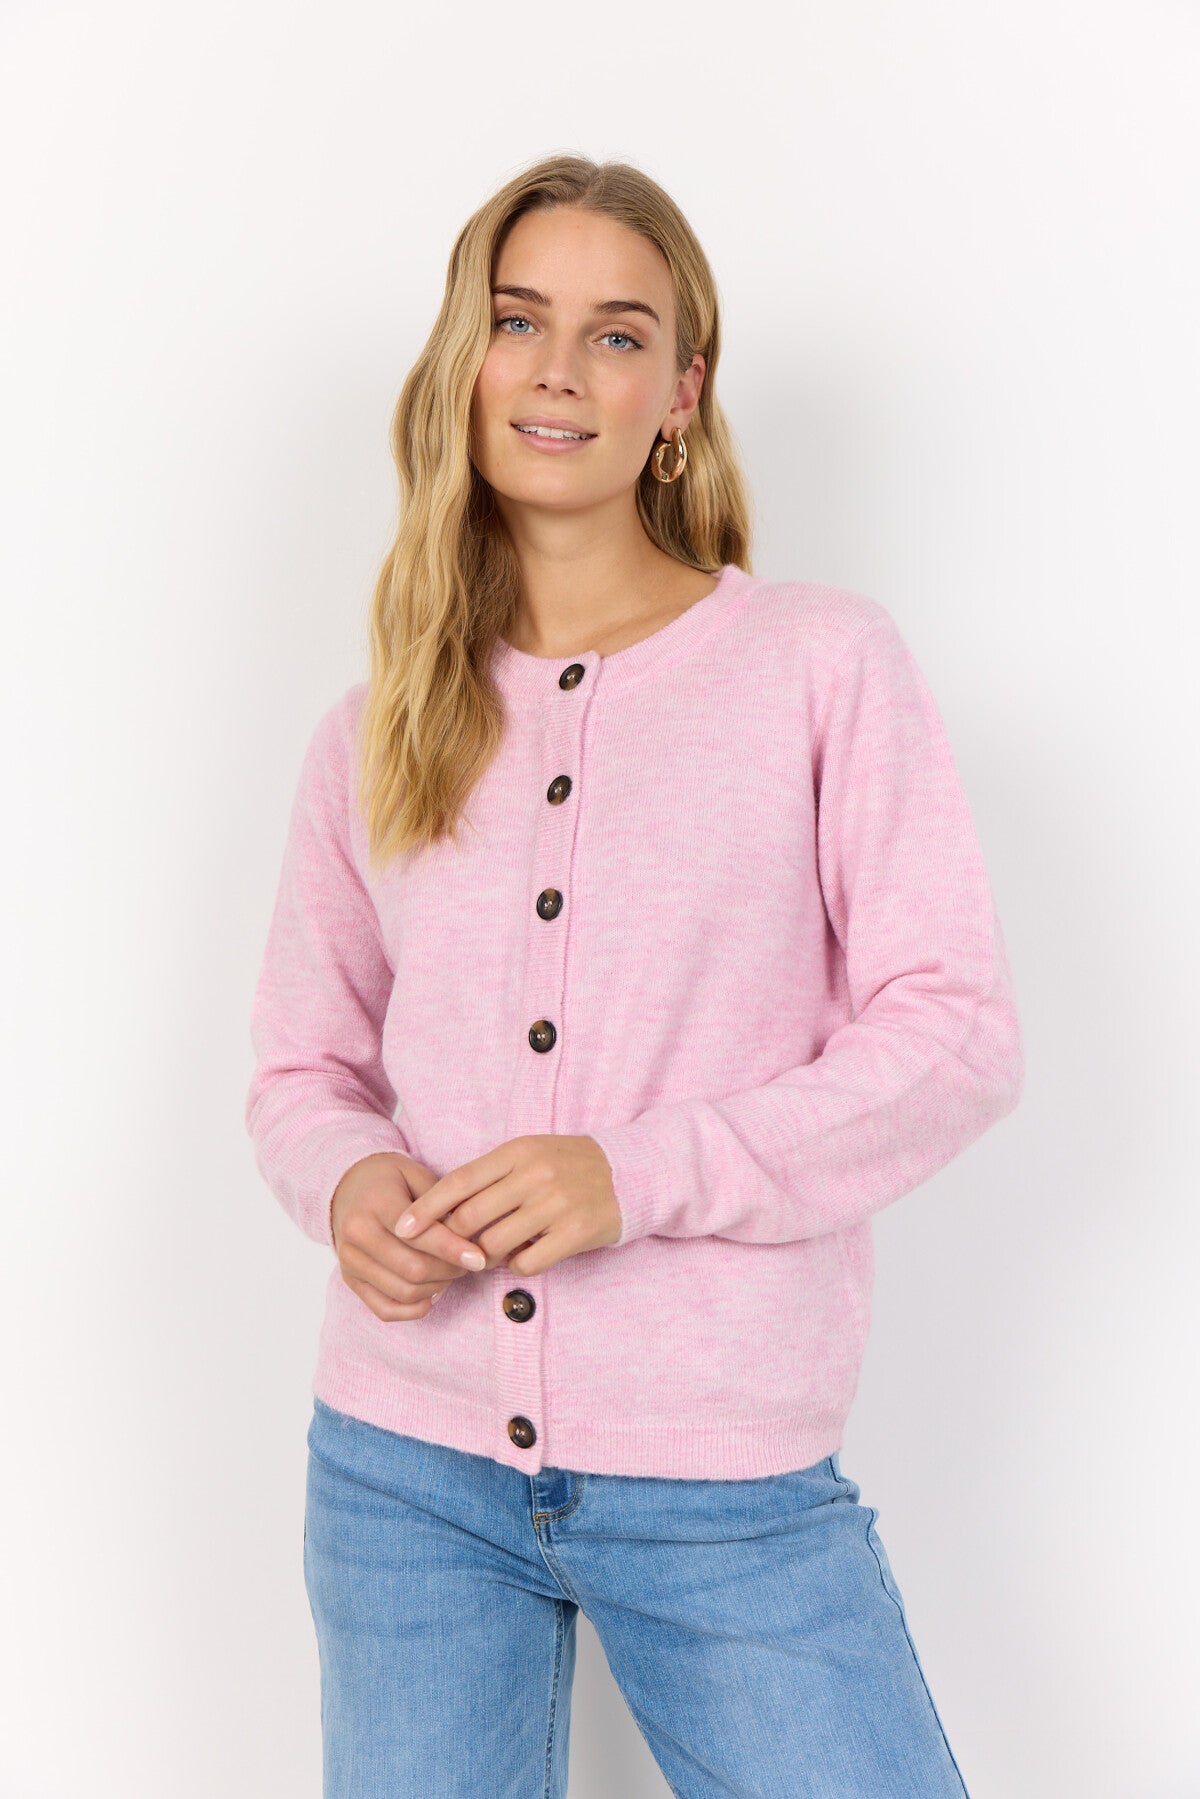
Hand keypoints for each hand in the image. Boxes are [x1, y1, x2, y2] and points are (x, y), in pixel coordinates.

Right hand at [330, 1151, 492, 1322]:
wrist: (348, 1187)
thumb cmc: (392, 1180)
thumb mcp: (417, 1175)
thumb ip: (440, 1203)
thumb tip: (470, 1237)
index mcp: (376, 1203)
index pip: (419, 1235)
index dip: (453, 1250)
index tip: (480, 1258)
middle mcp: (357, 1234)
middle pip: (413, 1269)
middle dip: (450, 1271)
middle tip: (470, 1263)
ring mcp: (349, 1261)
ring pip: (404, 1292)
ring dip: (437, 1289)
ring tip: (451, 1272)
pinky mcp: (350, 1280)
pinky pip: (385, 1310)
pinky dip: (414, 1309)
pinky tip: (432, 1293)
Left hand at [392, 1135, 622, 1276]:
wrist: (630, 1172)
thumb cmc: (568, 1165)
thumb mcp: (529, 1155)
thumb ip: (490, 1177)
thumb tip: (442, 1210)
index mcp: (518, 1152)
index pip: (459, 1181)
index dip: (426, 1207)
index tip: (402, 1227)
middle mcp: (535, 1174)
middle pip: (471, 1218)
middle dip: (454, 1240)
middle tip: (452, 1251)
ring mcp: (557, 1203)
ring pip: (495, 1244)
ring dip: (486, 1256)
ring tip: (491, 1254)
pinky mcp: (576, 1230)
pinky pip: (528, 1261)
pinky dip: (517, 1265)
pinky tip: (525, 1256)